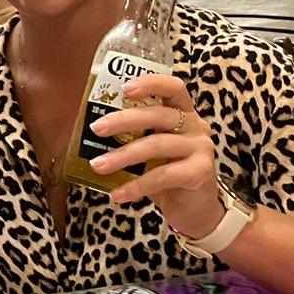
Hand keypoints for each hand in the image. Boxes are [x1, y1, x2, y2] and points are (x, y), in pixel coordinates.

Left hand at [87, 73, 225, 237]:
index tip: (124, 89)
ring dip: (123, 156)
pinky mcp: (201, 172)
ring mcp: (201, 148)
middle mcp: (195, 125)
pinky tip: (117, 194)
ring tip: (97, 165)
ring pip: (157, 145)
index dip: (151, 83)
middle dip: (124, 120)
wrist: (194, 209)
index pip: (173, 87)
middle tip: (96, 128)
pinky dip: (136, 185)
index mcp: (183, 113)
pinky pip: (163, 175)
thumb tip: (92, 129)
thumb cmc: (166, 172)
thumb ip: (133, 136)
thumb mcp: (150, 149)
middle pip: (159, 115)